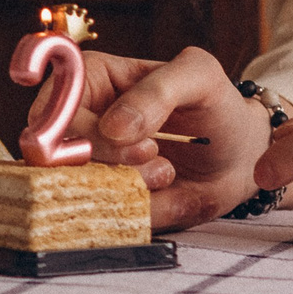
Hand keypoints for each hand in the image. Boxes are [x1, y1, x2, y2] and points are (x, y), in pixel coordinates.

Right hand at [22, 42, 268, 228]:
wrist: (240, 155)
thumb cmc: (215, 104)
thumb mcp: (199, 76)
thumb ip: (157, 91)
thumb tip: (113, 127)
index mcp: (89, 79)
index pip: (52, 109)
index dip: (80, 129)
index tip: (123, 135)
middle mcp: (78, 123)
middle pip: (56, 157)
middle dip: (111, 163)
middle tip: (155, 156)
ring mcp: (89, 165)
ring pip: (77, 190)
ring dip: (128, 189)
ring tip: (166, 172)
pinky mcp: (105, 200)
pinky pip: (103, 217)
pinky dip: (139, 210)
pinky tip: (166, 192)